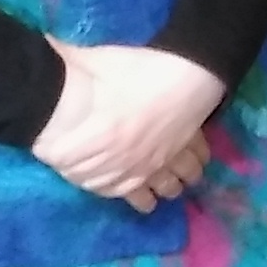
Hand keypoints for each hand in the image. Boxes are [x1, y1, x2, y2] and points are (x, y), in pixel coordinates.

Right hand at [29, 42, 227, 197]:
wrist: (68, 106)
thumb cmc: (103, 74)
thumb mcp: (139, 63)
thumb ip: (148, 74)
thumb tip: (147, 69)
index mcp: (180, 119)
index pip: (199, 143)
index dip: (198, 148)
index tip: (198, 151)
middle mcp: (166, 149)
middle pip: (187, 169)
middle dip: (186, 170)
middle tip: (185, 171)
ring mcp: (141, 171)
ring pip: (165, 186)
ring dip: (168, 186)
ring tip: (169, 188)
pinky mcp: (113, 186)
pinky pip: (134, 197)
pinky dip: (141, 200)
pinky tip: (146, 202)